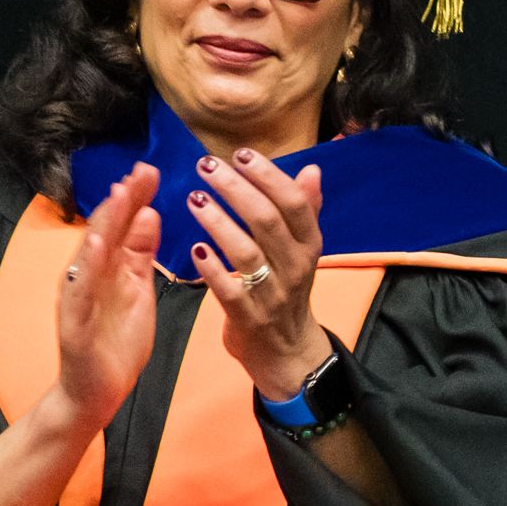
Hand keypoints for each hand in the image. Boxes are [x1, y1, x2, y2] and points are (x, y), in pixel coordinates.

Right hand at [52, 162, 162, 433]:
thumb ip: (140, 254)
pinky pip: (80, 291)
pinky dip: (86, 268)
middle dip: (123, 200)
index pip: (123, 226)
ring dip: (104, 224)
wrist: (97, 391)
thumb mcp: (138, 290)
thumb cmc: (117, 341)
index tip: (152, 169)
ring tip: (119, 194)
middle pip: (107, 231)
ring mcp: (79, 297)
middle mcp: (91, 276)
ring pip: (90, 254)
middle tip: (141, 170)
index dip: (136, 198)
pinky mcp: (74, 322)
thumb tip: (150, 213)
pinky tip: (94, 246)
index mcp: (111, 269)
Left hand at [181, 150, 331, 399]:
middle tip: (206, 165)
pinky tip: (194, 248)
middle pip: (268, 221)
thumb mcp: (303, 251)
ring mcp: (273, 294)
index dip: (268, 176)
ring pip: (247, 253)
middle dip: (236, 189)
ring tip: (194, 198)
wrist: (287, 351)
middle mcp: (296, 267)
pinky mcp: (250, 318)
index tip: (240, 154)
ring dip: (219, 222)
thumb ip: (305, 210)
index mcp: (310, 246)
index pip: (294, 203)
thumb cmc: (288, 290)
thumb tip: (312, 169)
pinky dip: (212, 269)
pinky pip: (230, 291)